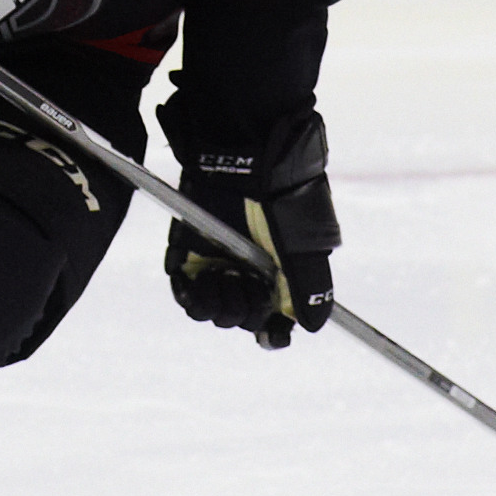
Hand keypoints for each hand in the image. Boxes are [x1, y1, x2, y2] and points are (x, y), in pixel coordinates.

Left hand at [165, 113, 337, 346]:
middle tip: (243, 286)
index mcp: (279, 273)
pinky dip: (188, 294)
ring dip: (216, 307)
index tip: (270, 333)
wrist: (246, 162)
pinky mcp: (189, 251)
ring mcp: (218, 262)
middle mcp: (248, 271)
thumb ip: (308, 290)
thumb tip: (313, 326)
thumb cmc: (283, 202)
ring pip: (211, 309)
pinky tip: (197, 283)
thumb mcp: (303, 248)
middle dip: (242, 313)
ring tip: (222, 281)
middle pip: (240, 317)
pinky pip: (183, 289)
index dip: (271, 331)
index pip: (272, 318)